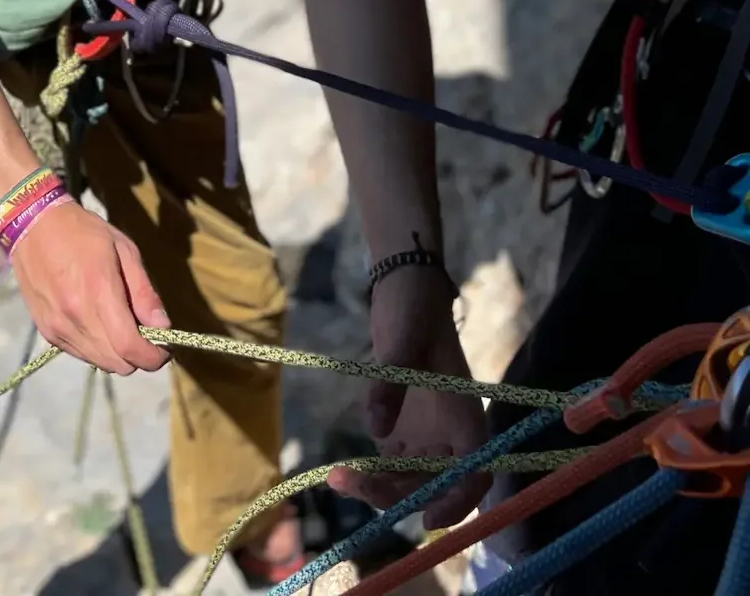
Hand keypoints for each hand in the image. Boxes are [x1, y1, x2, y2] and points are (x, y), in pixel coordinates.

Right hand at [9, 199, 170, 374]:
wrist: (33, 226)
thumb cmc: (84, 232)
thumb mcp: (124, 250)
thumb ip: (144, 292)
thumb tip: (163, 327)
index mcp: (99, 292)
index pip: (130, 348)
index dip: (152, 357)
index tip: (164, 349)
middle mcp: (76, 317)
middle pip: (118, 363)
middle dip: (138, 357)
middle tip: (144, 335)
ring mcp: (59, 327)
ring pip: (100, 363)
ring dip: (117, 354)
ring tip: (120, 328)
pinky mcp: (46, 331)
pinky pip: (80, 354)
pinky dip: (96, 349)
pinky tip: (97, 325)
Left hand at [327, 267, 487, 528]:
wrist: (404, 292)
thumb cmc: (414, 312)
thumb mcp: (402, 342)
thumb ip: (388, 387)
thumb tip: (377, 432)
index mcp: (467, 419)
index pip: (475, 475)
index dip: (456, 502)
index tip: (427, 519)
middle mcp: (452, 437)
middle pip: (434, 486)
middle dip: (396, 495)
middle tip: (349, 482)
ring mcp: (428, 438)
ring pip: (411, 483)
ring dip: (379, 489)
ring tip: (338, 477)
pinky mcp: (404, 433)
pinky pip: (392, 468)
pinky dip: (372, 475)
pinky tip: (344, 471)